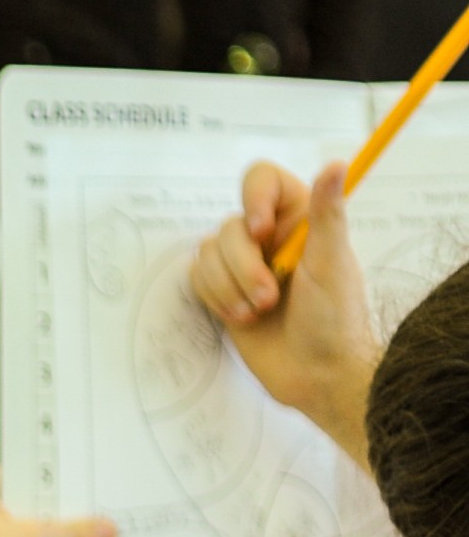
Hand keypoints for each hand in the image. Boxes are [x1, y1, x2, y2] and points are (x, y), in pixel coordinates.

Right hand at [188, 159, 380, 461]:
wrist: (316, 374)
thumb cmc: (334, 319)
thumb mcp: (332, 262)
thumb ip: (327, 212)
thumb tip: (338, 162)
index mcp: (300, 219)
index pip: (262, 180)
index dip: (253, 198)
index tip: (261, 231)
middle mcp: (269, 237)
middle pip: (229, 226)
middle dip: (243, 266)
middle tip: (269, 298)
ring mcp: (244, 266)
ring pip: (208, 253)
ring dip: (230, 287)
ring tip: (259, 312)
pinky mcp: (224, 293)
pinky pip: (198, 279)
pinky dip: (217, 299)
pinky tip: (243, 318)